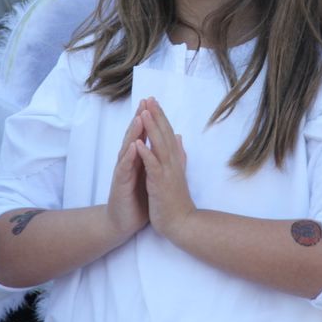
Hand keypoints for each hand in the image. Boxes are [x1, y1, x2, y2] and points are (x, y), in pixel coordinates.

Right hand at [106, 102, 149, 241]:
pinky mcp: (120, 184)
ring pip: (127, 148)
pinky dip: (129, 157)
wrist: (123, 222)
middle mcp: (129, 162)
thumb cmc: (137, 200)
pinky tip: (133, 147)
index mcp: (138, 160)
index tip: (155, 103)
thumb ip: (155, 159)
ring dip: (133, 133)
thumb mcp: (150, 177)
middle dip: (139, 119)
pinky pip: (124, 168)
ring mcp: (123, 172)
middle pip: (133, 136)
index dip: (148, 119)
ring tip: (139, 118)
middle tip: (145, 102)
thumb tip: (164, 144)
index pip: (143, 135)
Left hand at [134, 98, 195, 243]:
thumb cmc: (177, 200)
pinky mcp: (160, 184)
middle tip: (149, 98)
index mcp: (175, 160)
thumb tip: (179, 137)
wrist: (182, 223)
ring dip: (151, 129)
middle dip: (156, 116)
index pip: (168, 134)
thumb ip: (179, 154)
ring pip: (159, 146)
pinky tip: (139, 143)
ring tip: (143, 112)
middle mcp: (172, 163)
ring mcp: (167, 172)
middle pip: (164, 135)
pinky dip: (146, 154)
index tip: (154, 101)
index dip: (161, 117)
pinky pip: (153, 166)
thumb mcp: (178, 173)